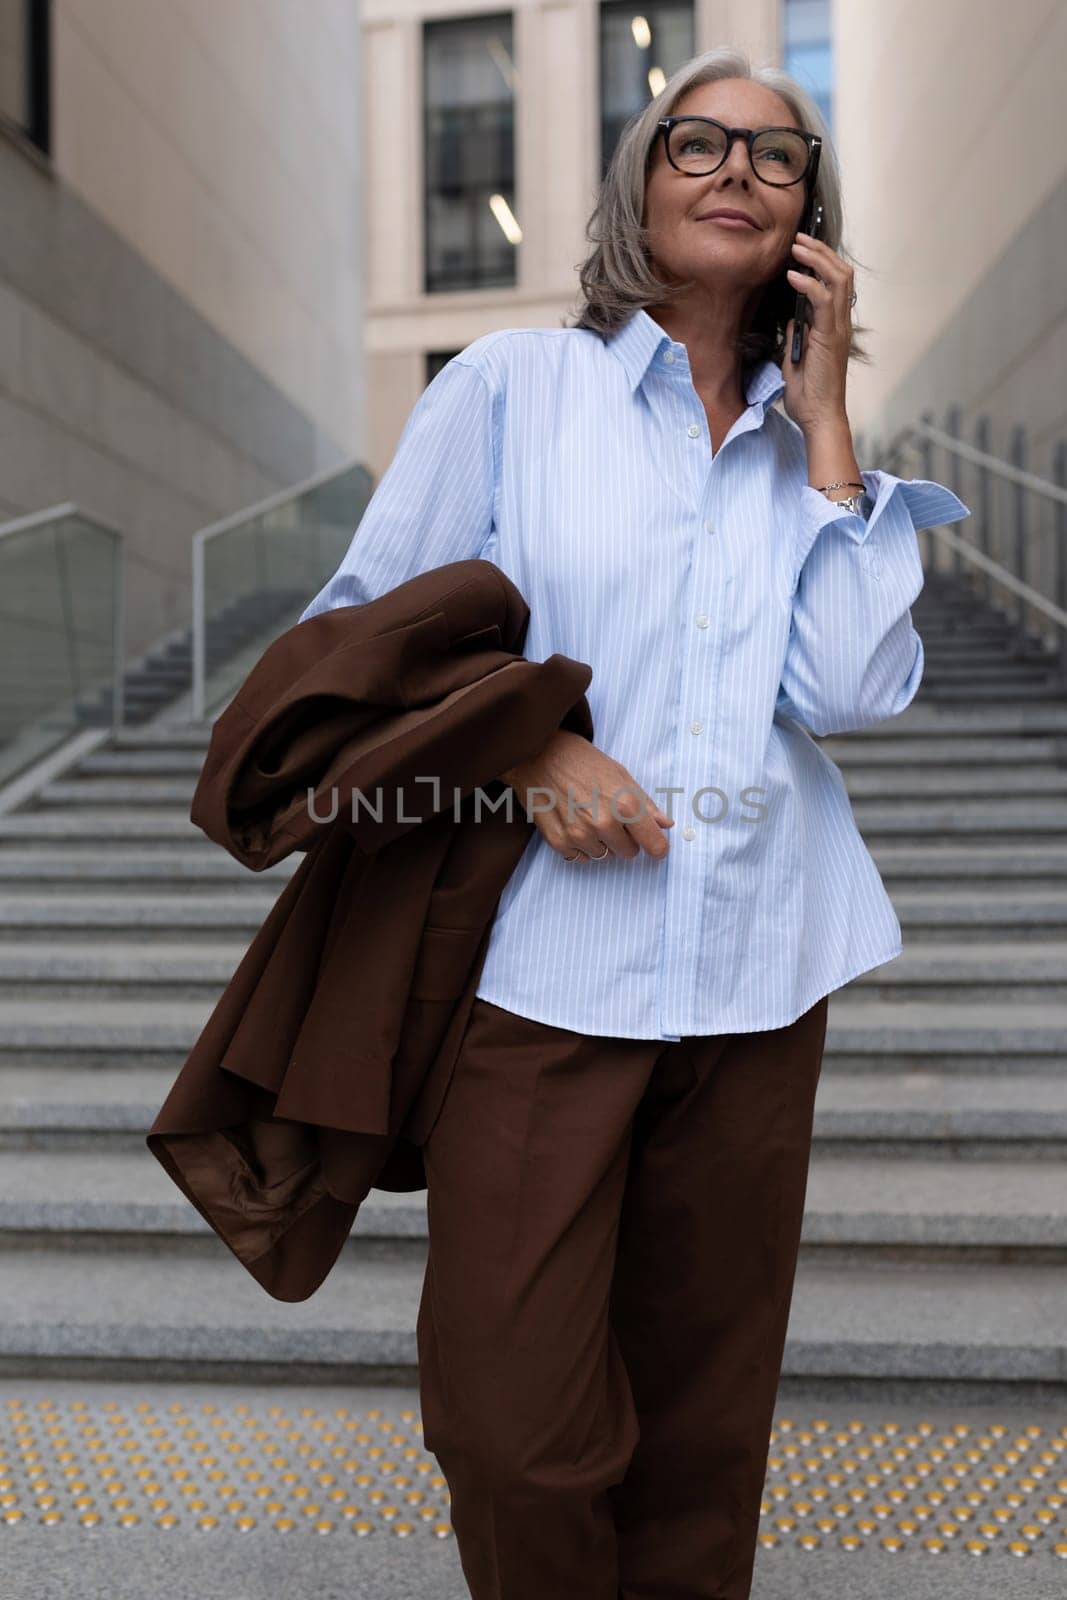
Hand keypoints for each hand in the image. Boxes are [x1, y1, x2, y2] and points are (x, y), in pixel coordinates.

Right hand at [500, 730, 674, 861]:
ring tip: (587, 816)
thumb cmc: (582, 761)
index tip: (655, 844)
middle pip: (629, 853)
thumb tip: (665, 824)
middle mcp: (604, 823)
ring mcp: (580, 834)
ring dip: (600, 842)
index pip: (655, 845)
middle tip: (611, 817)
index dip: (657, 846)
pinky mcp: (558, 841)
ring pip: (603, 856)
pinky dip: (579, 845)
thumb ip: (646, 803)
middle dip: (624, 839)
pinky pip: (579, 857)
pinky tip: (573, 823)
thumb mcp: (621, 774)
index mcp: (626, 805)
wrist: (539, 754)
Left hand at [782, 231, 854, 433]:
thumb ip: (797, 336)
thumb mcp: (795, 359)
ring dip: (817, 258)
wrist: (819, 417)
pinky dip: (808, 283)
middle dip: (820, 251)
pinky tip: (792, 275)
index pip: (837, 283)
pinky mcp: (830, 336)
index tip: (802, 249)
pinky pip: (823, 300)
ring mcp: (838, 328)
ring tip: (797, 246)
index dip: (822, 261)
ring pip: (838, 279)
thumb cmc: (808, 395)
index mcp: (835, 326)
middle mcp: (841, 322)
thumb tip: (792, 318)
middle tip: (799, 238)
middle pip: (842, 272)